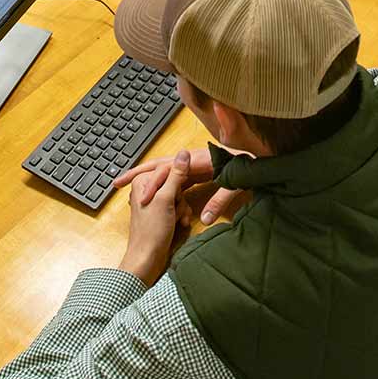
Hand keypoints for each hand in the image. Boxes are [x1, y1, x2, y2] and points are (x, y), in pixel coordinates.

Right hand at [114, 148, 249, 224]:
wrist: (259, 159)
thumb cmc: (247, 169)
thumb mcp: (234, 186)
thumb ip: (220, 200)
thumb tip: (205, 219)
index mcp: (198, 160)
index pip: (168, 171)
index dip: (153, 185)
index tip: (141, 199)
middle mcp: (193, 159)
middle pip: (159, 164)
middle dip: (138, 172)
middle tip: (118, 182)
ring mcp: (194, 164)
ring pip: (164, 168)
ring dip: (146, 176)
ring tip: (128, 186)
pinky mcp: (198, 170)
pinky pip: (174, 175)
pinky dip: (160, 180)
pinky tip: (151, 190)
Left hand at [117, 149, 192, 285]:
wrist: (146, 257)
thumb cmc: (152, 230)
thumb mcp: (166, 199)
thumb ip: (176, 174)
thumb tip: (183, 152)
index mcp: (143, 180)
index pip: (170, 169)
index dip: (178, 182)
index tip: (176, 195)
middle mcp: (146, 187)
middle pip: (174, 183)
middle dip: (180, 198)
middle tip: (175, 209)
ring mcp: (152, 200)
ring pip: (177, 195)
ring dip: (181, 208)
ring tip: (178, 219)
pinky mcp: (159, 212)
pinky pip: (175, 206)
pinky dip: (180, 214)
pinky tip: (180, 224)